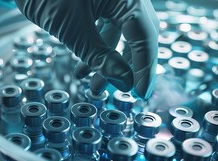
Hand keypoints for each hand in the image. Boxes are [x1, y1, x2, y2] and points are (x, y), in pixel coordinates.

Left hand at [14, 0, 158, 98]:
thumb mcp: (72, 30)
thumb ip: (100, 57)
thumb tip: (124, 83)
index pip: (146, 35)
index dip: (146, 67)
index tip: (140, 93)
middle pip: (138, 34)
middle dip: (129, 66)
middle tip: (124, 91)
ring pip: (120, 33)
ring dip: (109, 60)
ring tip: (94, 86)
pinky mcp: (99, 0)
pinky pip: (106, 26)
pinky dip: (97, 47)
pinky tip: (83, 67)